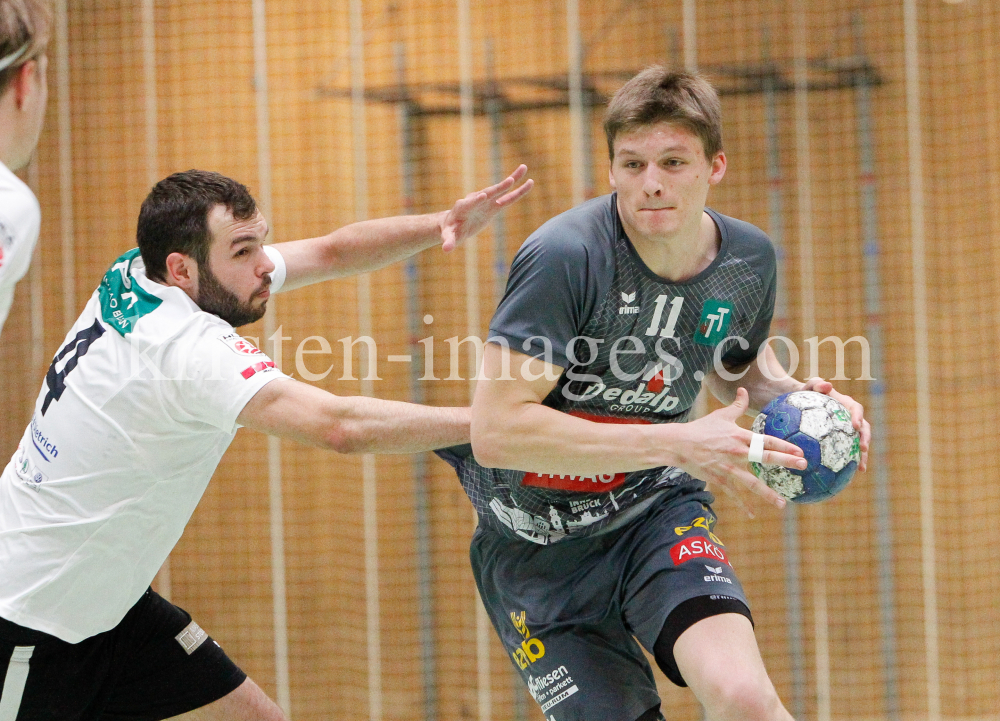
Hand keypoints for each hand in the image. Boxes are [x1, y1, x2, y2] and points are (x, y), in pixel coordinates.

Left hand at [439, 165, 533, 250]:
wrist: (454, 223)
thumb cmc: (450, 230)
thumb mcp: (448, 236)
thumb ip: (448, 241)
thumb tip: (446, 250)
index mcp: (463, 207)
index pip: (470, 203)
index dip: (476, 201)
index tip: (483, 196)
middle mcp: (475, 200)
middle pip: (488, 192)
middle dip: (498, 187)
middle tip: (510, 180)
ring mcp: (486, 201)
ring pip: (501, 190)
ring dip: (512, 180)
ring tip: (524, 168)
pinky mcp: (494, 205)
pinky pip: (508, 198)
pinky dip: (518, 191)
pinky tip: (529, 182)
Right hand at [670, 388, 805, 517]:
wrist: (679, 444)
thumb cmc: (700, 429)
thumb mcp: (720, 415)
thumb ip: (736, 405)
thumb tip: (744, 389)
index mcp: (739, 436)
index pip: (766, 441)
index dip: (785, 446)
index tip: (800, 452)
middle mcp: (737, 451)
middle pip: (765, 458)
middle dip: (786, 462)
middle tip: (803, 466)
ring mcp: (728, 466)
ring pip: (751, 482)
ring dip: (768, 493)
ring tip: (782, 503)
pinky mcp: (718, 478)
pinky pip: (733, 493)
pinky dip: (743, 504)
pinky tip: (752, 514)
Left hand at [801, 377, 870, 470]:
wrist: (798, 404)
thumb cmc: (803, 393)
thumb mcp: (808, 386)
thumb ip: (816, 383)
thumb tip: (826, 385)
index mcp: (844, 404)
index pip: (855, 409)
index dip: (859, 417)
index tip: (856, 426)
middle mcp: (848, 418)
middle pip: (863, 429)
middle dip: (866, 439)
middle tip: (864, 449)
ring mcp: (845, 431)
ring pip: (857, 443)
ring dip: (861, 456)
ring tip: (861, 468)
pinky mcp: (839, 441)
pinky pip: (844, 452)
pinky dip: (846, 463)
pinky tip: (843, 477)